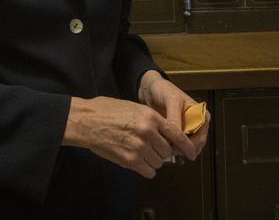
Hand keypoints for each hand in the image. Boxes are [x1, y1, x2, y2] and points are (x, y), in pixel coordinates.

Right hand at [62, 95, 195, 178]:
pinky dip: (145, 169)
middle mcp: (148, 132)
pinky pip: (148, 171)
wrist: (86, 121)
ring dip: (152, 160)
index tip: (191, 152)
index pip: (176, 134)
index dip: (186, 145)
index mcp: (150, 117)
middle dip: (161, 152)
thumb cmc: (105, 111)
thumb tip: (163, 132)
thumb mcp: (132, 107)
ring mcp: (139, 147)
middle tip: (150, 148)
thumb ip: (150, 120)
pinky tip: (137, 162)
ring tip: (139, 153)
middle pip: (167, 151)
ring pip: (158, 162)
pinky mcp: (130, 160)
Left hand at [137, 71, 210, 159]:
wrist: (151, 89)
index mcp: (201, 115)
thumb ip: (175, 118)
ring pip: (185, 148)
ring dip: (175, 149)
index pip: (200, 138)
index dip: (187, 145)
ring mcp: (188, 130)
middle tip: (167, 148)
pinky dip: (170, 146)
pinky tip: (162, 143)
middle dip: (181, 148)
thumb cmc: (164, 90)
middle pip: (194, 146)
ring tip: (163, 145)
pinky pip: (177, 145)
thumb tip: (178, 137)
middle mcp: (197, 124)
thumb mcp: (172, 101)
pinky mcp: (178, 133)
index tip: (173, 145)